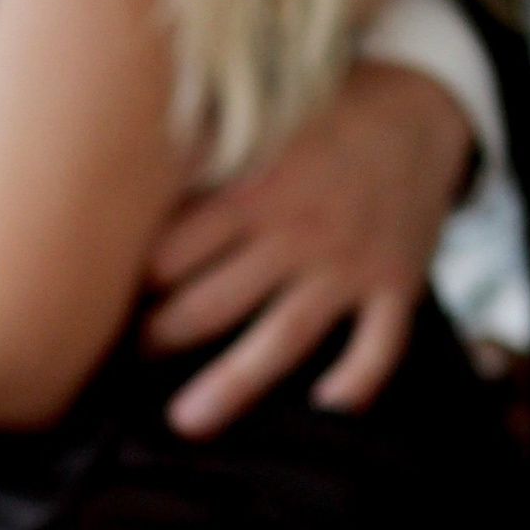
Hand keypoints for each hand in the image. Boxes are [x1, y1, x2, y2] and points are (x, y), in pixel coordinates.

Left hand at [142, 59, 473, 437]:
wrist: (423, 108)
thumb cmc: (319, 119)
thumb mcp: (257, 116)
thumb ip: (195, 149)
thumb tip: (119, 164)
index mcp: (251, 189)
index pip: (172, 253)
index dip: (134, 283)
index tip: (107, 302)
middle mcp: (297, 232)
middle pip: (212, 303)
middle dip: (162, 338)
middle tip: (132, 358)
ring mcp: (349, 265)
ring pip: (282, 337)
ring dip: (232, 384)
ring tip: (186, 421)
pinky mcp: (397, 285)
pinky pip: (378, 348)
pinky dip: (356, 383)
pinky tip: (325, 412)